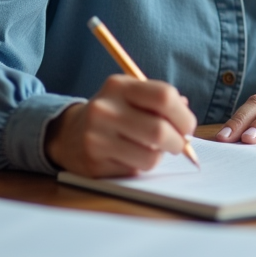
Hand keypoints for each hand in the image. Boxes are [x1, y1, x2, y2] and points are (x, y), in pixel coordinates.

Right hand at [44, 74, 197, 177]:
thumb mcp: (131, 95)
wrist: (68, 134)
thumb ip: (159, 100)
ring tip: (153, 149)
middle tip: (179, 144)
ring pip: (150, 156)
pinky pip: (135, 170)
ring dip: (160, 156)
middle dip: (179, 142)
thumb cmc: (113, 113)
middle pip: (159, 130)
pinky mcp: (94, 164)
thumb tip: (186, 116)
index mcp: (118, 86)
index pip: (164, 96)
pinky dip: (142, 165)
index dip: (183, 115)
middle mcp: (105, 110)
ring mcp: (97, 138)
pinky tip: (132, 157)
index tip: (188, 127)